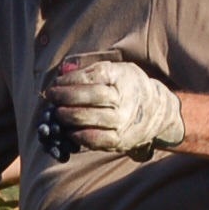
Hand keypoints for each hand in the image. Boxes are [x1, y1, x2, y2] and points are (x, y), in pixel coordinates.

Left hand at [41, 60, 185, 157]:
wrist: (157, 112)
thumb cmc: (128, 87)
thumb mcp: (116, 70)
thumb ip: (90, 70)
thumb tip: (63, 70)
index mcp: (122, 77)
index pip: (93, 77)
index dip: (70, 80)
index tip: (56, 82)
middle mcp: (124, 99)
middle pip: (91, 96)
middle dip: (66, 96)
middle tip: (51, 96)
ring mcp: (122, 121)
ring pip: (92, 118)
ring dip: (69, 116)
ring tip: (56, 113)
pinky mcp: (120, 140)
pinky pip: (97, 139)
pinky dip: (80, 136)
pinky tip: (69, 131)